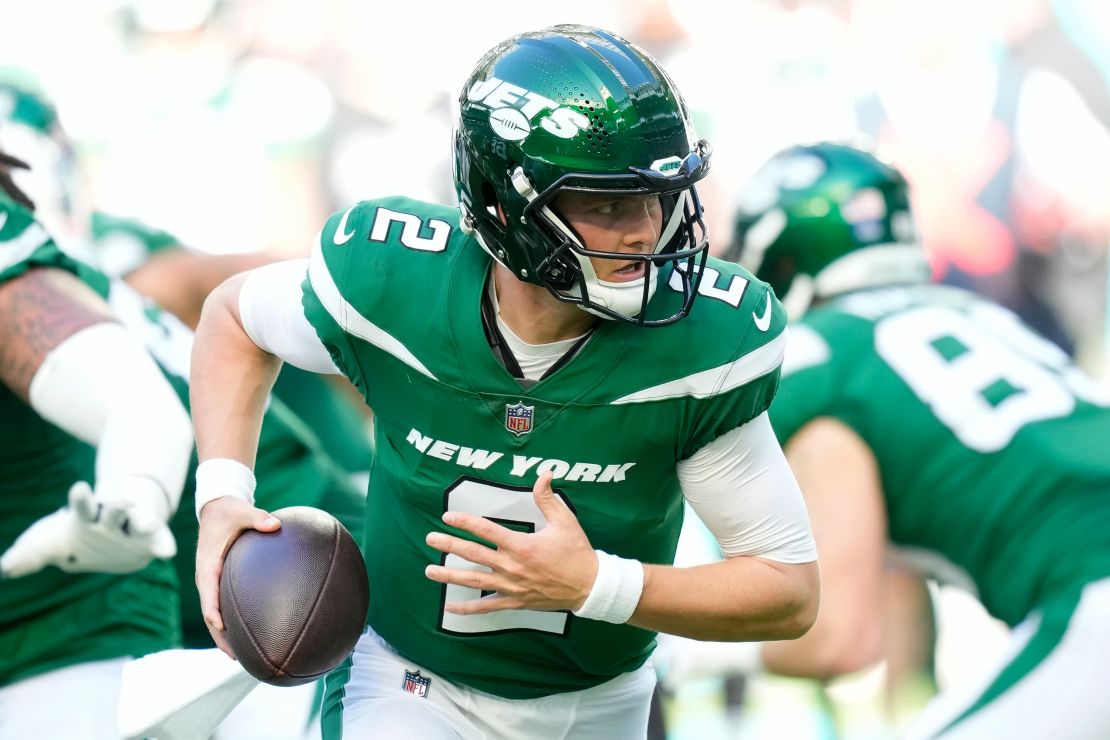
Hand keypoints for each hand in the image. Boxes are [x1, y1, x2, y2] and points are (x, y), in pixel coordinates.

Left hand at [0, 478, 176, 577]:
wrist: (128, 532)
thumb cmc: (85, 534)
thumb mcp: (55, 543)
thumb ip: (31, 554)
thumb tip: (3, 569)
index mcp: (87, 516)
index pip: (83, 506)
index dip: (83, 498)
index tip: (80, 488)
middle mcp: (112, 518)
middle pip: (113, 511)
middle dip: (116, 507)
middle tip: (122, 503)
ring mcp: (133, 528)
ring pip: (139, 521)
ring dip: (143, 522)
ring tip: (149, 525)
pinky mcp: (151, 540)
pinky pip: (159, 542)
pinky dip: (163, 545)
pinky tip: (166, 552)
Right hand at [196, 496, 279, 657]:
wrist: (216, 509)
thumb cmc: (229, 512)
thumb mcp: (241, 511)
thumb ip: (257, 518)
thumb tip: (275, 524)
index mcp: (208, 566)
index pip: (208, 594)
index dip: (214, 613)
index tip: (223, 629)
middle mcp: (206, 578)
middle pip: (210, 615)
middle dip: (220, 637)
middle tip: (237, 657)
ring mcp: (211, 582)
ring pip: (215, 616)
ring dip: (224, 636)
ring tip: (243, 657)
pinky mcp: (219, 582)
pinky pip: (223, 606)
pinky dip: (231, 621)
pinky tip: (250, 633)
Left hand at [424, 472, 598, 614]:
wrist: (590, 586)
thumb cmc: (577, 553)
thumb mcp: (565, 521)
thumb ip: (548, 498)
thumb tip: (544, 473)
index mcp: (521, 545)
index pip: (486, 530)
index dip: (465, 522)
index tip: (448, 516)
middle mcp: (512, 566)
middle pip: (473, 554)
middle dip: (449, 545)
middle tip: (430, 538)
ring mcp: (511, 586)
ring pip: (474, 581)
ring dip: (449, 576)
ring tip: (429, 570)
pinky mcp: (515, 602)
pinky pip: (487, 607)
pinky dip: (467, 609)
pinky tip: (450, 608)